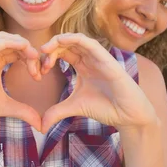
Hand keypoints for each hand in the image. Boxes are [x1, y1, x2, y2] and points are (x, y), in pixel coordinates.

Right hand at [0, 32, 42, 130]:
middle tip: (39, 68)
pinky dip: (9, 42)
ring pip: (4, 38)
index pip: (16, 51)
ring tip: (33, 56)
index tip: (38, 75)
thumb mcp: (4, 107)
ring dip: (21, 43)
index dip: (31, 58)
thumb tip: (41, 124)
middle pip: (13, 42)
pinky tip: (22, 50)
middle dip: (29, 51)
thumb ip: (23, 111)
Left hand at [39, 33, 156, 132]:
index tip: (39, 72)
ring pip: (76, 39)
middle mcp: (89, 58)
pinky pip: (90, 43)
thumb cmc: (105, 108)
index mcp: (82, 65)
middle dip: (50, 47)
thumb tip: (40, 127)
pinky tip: (62, 42)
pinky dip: (75, 39)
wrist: (127, 116)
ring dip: (59, 41)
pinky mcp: (107, 59)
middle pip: (67, 43)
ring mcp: (98, 57)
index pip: (62, 52)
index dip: (48, 57)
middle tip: (39, 58)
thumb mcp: (75, 107)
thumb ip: (57, 112)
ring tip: (46, 50)